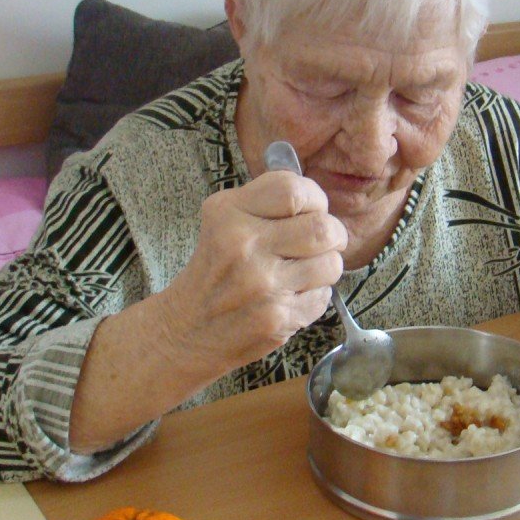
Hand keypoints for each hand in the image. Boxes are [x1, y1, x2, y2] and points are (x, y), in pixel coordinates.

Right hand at [159, 168, 347, 373]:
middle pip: (323, 227)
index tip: (312, 210)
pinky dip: (314, 296)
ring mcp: (262, 284)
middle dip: (333, 235)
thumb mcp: (223, 220)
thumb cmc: (215, 270)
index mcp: (230, 213)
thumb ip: (266, 203)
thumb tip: (316, 200)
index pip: (294, 190)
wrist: (187, 329)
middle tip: (323, 242)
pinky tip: (290, 297)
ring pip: (331, 263)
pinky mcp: (277, 317)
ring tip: (305, 271)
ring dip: (326, 267)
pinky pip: (323, 296)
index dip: (314, 199)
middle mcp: (244, 245)